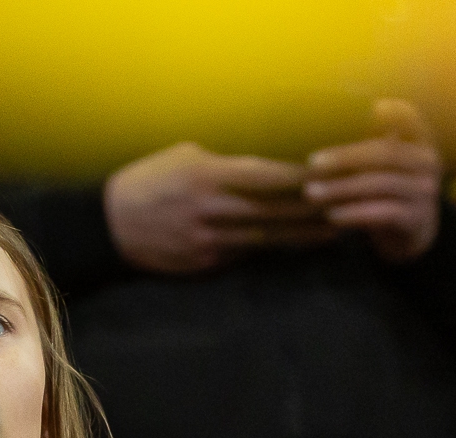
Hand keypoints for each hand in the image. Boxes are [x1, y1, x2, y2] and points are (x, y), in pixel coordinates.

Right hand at [103, 141, 334, 273]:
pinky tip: (293, 249)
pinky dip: (269, 250)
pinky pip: (243, 255)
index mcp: (207, 176)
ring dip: (301, 238)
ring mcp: (208, 240)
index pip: (265, 177)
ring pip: (265, 238)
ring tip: (332, 235)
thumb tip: (264, 168)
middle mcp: (211, 209)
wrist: (109, 224)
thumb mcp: (184, 158)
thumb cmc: (149, 180)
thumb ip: (224, 163)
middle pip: (273, 212)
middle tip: (346, 210)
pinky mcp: (203, 263)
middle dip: (312, 213)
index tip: (329, 178)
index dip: (300, 180)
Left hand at [302, 98, 442, 263]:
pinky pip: (383, 213)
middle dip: (345, 158)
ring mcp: (424, 192)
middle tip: (311, 164)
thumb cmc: (388, 190)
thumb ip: (368, 142)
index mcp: (419, 141)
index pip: (409, 117)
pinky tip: (332, 215)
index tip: (367, 108)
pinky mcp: (416, 220)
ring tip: (311, 192)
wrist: (413, 234)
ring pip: (380, 184)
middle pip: (385, 153)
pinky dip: (354, 213)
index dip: (391, 111)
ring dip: (341, 188)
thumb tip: (321, 121)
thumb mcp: (384, 163)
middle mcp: (427, 163)